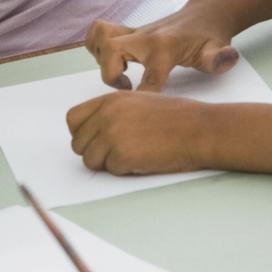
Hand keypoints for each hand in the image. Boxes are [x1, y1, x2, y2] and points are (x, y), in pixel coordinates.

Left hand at [67, 90, 212, 174]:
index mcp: (110, 100)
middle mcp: (106, 115)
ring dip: (108, 164)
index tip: (95, 141)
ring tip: (133, 156)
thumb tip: (94, 133)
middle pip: (78, 144)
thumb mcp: (138, 102)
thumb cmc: (177, 118)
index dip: (82, 134)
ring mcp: (112, 135)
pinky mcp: (122, 155)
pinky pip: (111, 171)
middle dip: (94, 153)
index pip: (73, 119)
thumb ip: (113, 113)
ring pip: (90, 161)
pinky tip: (144, 160)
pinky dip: (126, 171)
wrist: (199, 129)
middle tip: (117, 154)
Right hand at [83, 1, 241, 93]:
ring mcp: (134, 32)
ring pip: (98, 36)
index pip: (149, 78)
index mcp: (165, 47)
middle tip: (127, 88)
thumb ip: (221, 59)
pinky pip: (98, 33)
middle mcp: (144, 37)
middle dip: (111, 75)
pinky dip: (96, 47)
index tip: (144, 112)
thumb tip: (228, 57)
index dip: (144, 99)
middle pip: (110, 50)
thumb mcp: (218, 51)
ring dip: (100, 58)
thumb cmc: (210, 38)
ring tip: (118, 74)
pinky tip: (112, 63)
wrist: (205, 14)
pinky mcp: (127, 32)